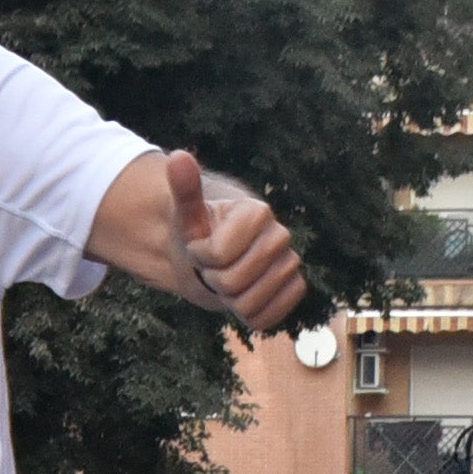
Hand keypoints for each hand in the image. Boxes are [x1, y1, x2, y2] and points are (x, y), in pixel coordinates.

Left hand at [166, 150, 306, 330]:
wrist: (209, 258)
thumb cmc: (197, 232)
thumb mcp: (185, 213)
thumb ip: (184, 187)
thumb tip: (178, 156)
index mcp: (257, 212)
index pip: (218, 254)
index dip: (201, 257)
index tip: (199, 247)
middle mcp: (280, 235)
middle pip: (233, 282)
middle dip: (212, 280)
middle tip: (212, 267)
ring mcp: (290, 263)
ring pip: (251, 303)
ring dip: (229, 301)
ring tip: (227, 281)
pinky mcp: (294, 288)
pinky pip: (271, 317)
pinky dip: (250, 316)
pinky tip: (244, 298)